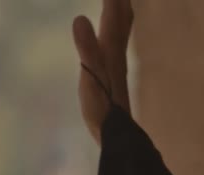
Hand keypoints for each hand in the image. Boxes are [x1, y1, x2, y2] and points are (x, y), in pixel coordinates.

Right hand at [73, 0, 133, 143]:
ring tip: (120, 3)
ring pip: (122, 32)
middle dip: (121, 1)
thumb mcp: (91, 75)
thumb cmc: (102, 106)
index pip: (114, 14)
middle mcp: (116, 54)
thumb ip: (87, 48)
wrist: (117, 133)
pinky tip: (110, 41)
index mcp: (111, 50)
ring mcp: (116, 65)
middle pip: (123, 19)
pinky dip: (114, 33)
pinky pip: (114, 45)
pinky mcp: (112, 75)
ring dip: (121, 13)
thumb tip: (80, 17)